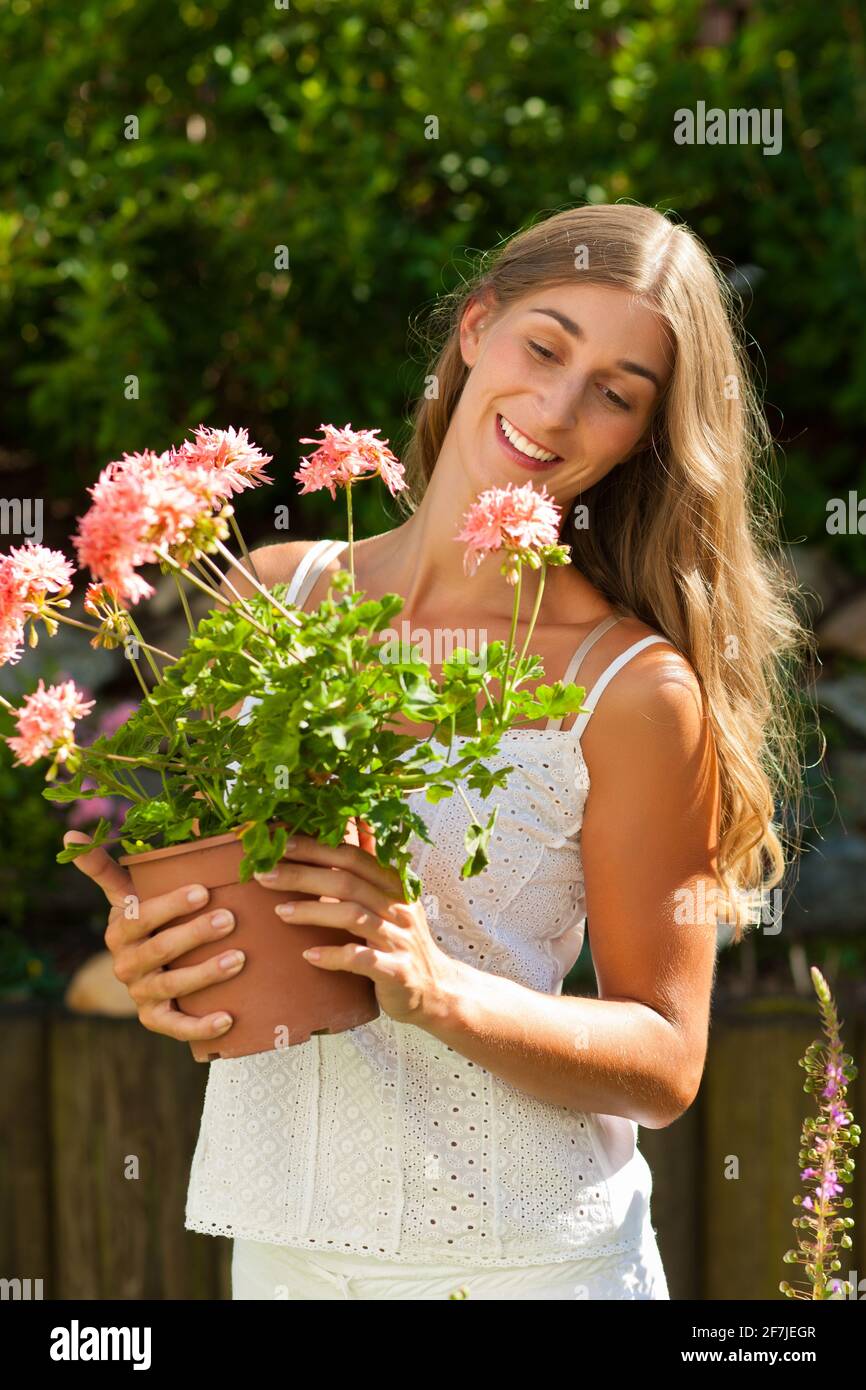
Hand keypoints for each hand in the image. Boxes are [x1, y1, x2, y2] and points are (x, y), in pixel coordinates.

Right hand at [63, 830, 246, 1042]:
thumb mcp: (126, 892)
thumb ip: (103, 866)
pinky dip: (201, 1026)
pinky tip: (228, 1018)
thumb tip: (69, 833)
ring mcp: (140, 994)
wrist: (147, 966)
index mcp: (119, 931)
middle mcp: (125, 965)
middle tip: (230, 919)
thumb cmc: (146, 917)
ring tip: (239, 958)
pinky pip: (176, 1027)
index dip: (171, 905)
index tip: (204, 890)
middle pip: (160, 950)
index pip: (142, 917)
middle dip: (196, 934)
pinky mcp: (154, 1019)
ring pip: (172, 986)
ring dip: (205, 973)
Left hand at [253, 819, 462, 1027]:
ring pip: (353, 916)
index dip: (316, 848)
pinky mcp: (396, 971)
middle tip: (265, 875)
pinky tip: (309, 956)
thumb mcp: (391, 898)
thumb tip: (357, 822)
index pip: (352, 857)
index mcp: (394, 885)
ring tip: (280, 912)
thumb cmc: (401, 940)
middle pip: (348, 882)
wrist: (435, 989)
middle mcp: (398, 907)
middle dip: (303, 875)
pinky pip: (362, 959)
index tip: (279, 844)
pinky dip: (334, 956)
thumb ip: (371, 865)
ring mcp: (399, 939)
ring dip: (313, 911)